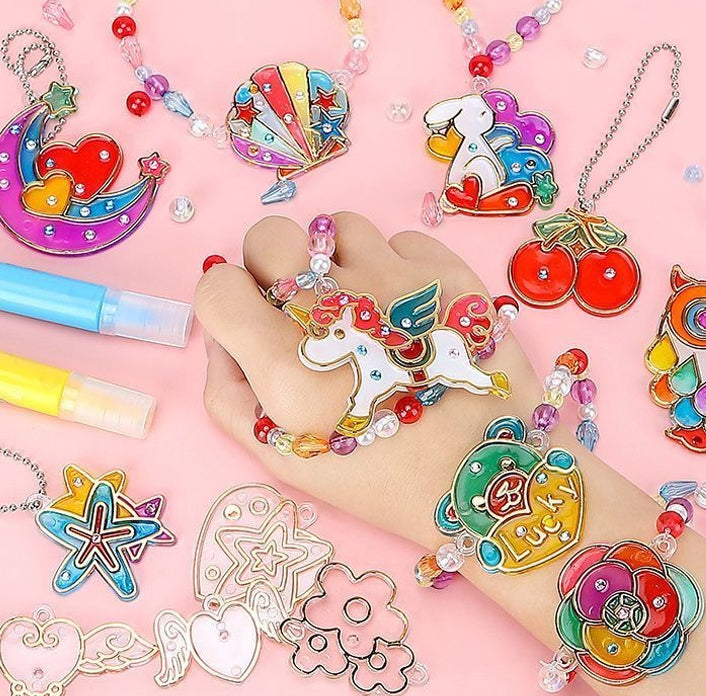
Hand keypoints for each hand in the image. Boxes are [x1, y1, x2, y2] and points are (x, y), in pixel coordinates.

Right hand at [195, 212, 539, 546]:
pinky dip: (395, 269)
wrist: (487, 479)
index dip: (228, 303)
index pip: (218, 286)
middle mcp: (340, 312)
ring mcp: (400, 284)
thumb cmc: (380, 476)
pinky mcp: (451, 275)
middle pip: (270, 236)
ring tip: (361, 305)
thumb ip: (228, 393)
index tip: (251, 321)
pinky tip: (408, 313)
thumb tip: (221, 331)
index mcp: (288, 368)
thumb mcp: (283, 457)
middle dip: (272, 267)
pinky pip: (399, 241)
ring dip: (336, 261)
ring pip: (337, 227)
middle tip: (302, 306)